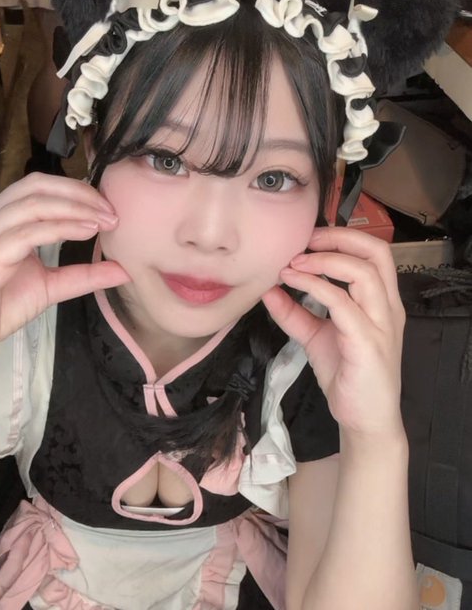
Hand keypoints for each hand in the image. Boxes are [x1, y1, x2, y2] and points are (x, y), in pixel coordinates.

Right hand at [0, 173, 128, 365]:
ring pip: (33, 204)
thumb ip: (84, 275)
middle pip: (37, 185)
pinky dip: (60, 228)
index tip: (110, 207)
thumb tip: (123, 270)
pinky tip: (85, 230)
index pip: (41, 187)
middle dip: (79, 193)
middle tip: (111, 210)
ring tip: (104, 220)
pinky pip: (26, 233)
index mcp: (3, 219)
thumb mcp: (50, 287)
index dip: (77, 190)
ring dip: (75, 208)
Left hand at [262, 227, 405, 439]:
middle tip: (304, 242)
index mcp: (381, 301)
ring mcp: (381, 325)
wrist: (365, 420)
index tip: (308, 239)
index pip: (374, 252)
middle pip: (376, 253)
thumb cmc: (347, 375)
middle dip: (339, 238)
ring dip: (324, 261)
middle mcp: (387, 307)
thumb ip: (294, 313)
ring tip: (293, 264)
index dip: (343, 236)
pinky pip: (343, 305)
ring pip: (363, 273)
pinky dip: (315, 287)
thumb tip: (268, 289)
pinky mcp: (367, 344)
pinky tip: (292, 284)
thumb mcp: (316, 337)